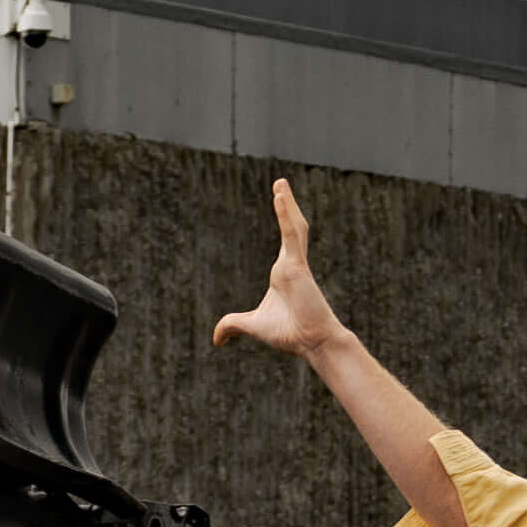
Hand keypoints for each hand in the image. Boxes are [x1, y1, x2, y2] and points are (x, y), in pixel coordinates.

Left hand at [210, 179, 343, 364]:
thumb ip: (232, 325)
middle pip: (291, 227)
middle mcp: (290, 264)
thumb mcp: (252, 326)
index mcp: (283, 273)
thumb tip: (216, 339)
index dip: (284, 220)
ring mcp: (295, 264)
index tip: (280, 204)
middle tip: (280, 185)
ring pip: (294, 227)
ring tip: (280, 184)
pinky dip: (285, 216)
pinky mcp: (297, 266)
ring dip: (287, 205)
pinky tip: (279, 198)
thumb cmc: (288, 333)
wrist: (310, 342)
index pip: (284, 240)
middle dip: (287, 206)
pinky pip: (291, 236)